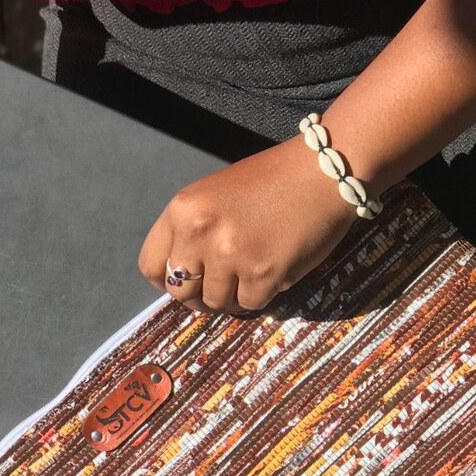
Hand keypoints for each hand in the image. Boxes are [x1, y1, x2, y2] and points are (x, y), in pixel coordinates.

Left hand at [138, 135, 362, 315]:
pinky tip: (273, 270)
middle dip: (199, 295)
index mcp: (182, 210)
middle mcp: (199, 233)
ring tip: (251, 272)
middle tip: (221, 285)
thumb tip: (180, 278)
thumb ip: (191, 232)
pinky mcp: (263, 273)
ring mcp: (230, 255)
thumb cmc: (271, 181)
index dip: (167, 280)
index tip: (185, 282)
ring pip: (215, 303)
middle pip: (181, 292)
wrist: (325, 171)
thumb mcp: (214, 196)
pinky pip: (250, 304)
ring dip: (232, 296)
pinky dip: (261, 295)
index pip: (150, 266)